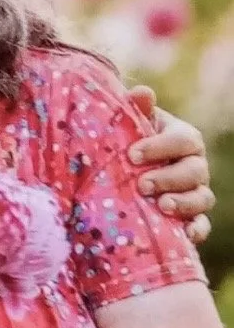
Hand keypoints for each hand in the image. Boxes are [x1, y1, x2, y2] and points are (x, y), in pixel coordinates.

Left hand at [127, 86, 213, 243]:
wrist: (125, 173)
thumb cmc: (128, 144)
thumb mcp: (129, 126)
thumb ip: (134, 110)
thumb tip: (142, 93)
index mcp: (183, 139)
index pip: (183, 139)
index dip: (160, 147)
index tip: (131, 155)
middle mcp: (194, 165)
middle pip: (195, 170)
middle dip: (169, 178)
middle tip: (141, 185)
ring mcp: (195, 191)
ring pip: (202, 198)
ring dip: (183, 203)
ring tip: (161, 206)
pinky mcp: (191, 217)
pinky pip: (202, 225)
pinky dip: (196, 230)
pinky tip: (184, 234)